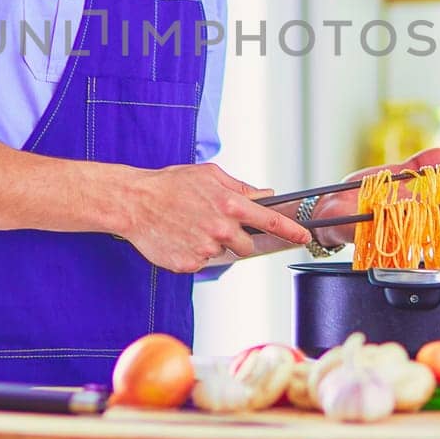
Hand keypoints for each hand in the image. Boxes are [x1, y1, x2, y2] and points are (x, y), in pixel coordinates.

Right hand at [113, 162, 310, 272]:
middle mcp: (222, 229)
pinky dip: (192, 252)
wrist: (134, 202)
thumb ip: (240, 187)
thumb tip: (265, 194)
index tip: (305, 237)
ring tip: (189, 226)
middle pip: (247, 245)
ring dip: (211, 243)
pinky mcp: (189, 264)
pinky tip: (178, 237)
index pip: (271, 221)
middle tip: (213, 223)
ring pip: (221, 253)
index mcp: (230, 205)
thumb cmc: (171, 184)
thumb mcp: (209, 175)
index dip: (292, 230)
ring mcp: (205, 248)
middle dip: (236, 237)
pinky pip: (200, 262)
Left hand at [307, 147, 439, 247]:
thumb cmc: (359, 194)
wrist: (328, 206)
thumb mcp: (390, 174)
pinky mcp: (384, 236)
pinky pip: (406, 233)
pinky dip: (421, 225)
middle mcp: (414, 222)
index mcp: (417, 207)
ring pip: (434, 229)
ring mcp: (402, 231)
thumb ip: (416, 165)